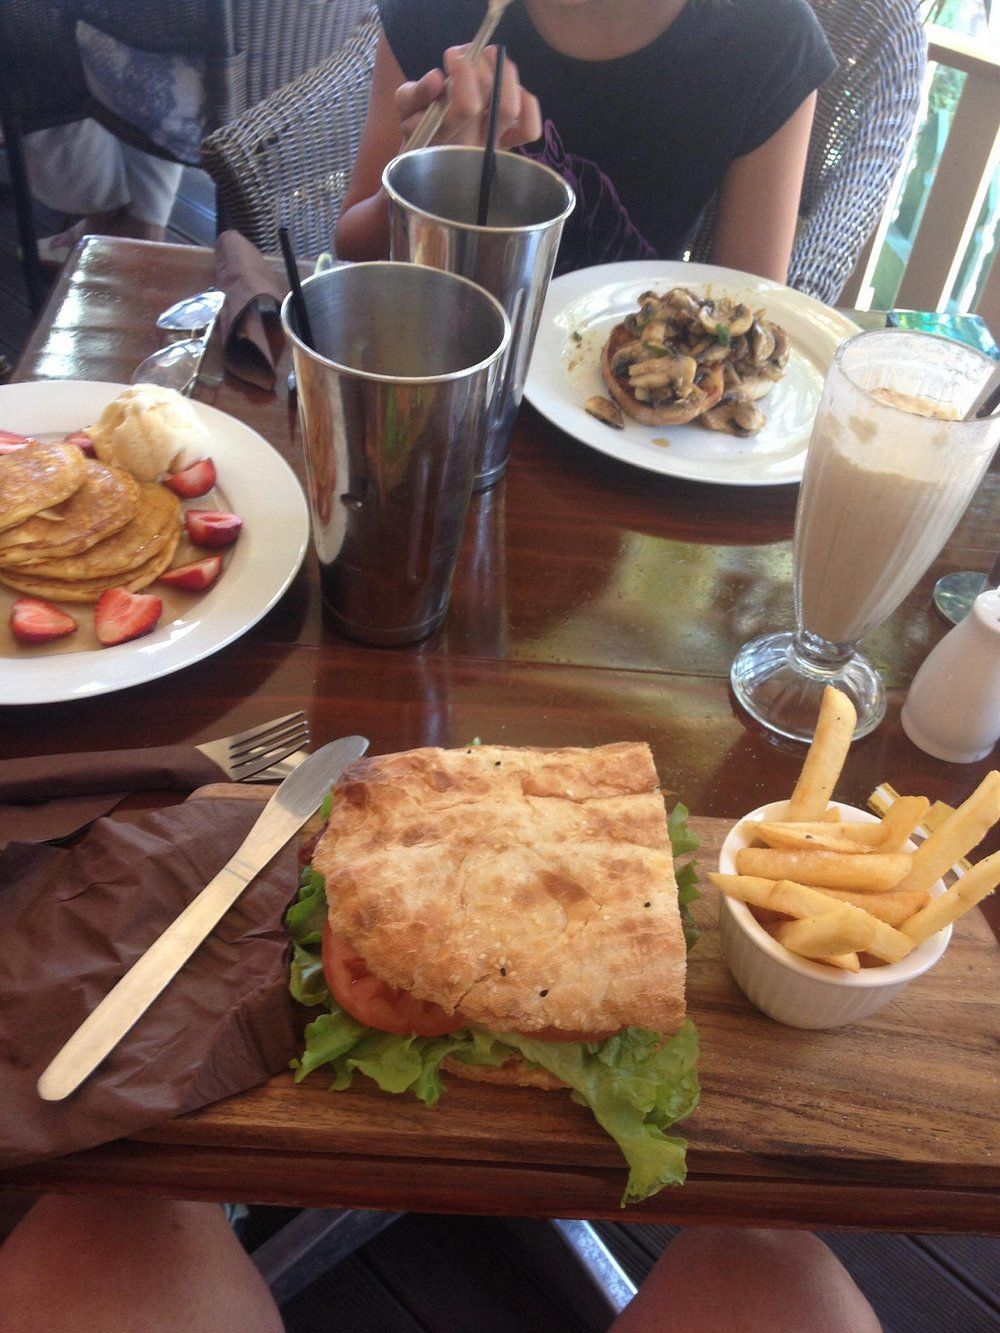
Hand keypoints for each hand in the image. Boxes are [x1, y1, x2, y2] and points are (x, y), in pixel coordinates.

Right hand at [395, 44, 541, 148]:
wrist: (427, 164)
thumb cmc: (417, 130)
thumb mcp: (405, 110)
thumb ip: (415, 94)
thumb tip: (436, 79)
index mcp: (445, 139)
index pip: (467, 106)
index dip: (465, 72)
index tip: (452, 56)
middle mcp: (473, 149)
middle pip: (494, 102)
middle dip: (482, 66)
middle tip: (469, 52)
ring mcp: (493, 149)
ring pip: (512, 108)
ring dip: (504, 73)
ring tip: (489, 57)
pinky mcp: (508, 146)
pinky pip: (529, 129)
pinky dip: (526, 100)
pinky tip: (509, 87)